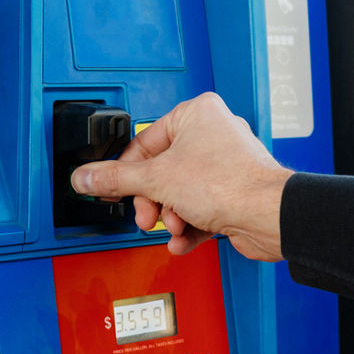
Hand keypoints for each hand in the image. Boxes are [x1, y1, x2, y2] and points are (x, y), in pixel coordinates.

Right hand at [69, 92, 291, 260]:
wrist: (267, 216)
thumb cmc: (229, 184)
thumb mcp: (156, 180)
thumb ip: (116, 180)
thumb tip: (86, 177)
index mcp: (196, 114)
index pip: (145, 142)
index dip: (126, 171)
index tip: (111, 188)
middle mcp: (213, 135)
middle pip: (162, 171)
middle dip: (153, 201)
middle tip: (148, 215)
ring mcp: (225, 165)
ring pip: (180, 193)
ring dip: (171, 217)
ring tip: (174, 225)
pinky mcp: (233, 193)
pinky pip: (200, 208)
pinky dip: (189, 226)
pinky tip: (184, 238)